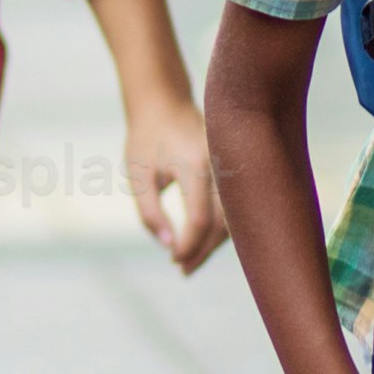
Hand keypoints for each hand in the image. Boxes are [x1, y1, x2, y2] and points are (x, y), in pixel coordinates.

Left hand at [126, 96, 223, 272]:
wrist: (164, 102)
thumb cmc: (146, 139)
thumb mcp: (138, 175)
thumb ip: (150, 212)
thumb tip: (169, 247)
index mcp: (194, 165)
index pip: (200, 218)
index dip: (189, 246)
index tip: (174, 260)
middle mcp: (219, 165)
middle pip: (223, 222)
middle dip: (204, 251)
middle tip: (183, 270)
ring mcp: (232, 165)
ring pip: (234, 216)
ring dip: (215, 243)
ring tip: (191, 262)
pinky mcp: (235, 167)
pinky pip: (235, 204)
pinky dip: (222, 226)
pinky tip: (203, 241)